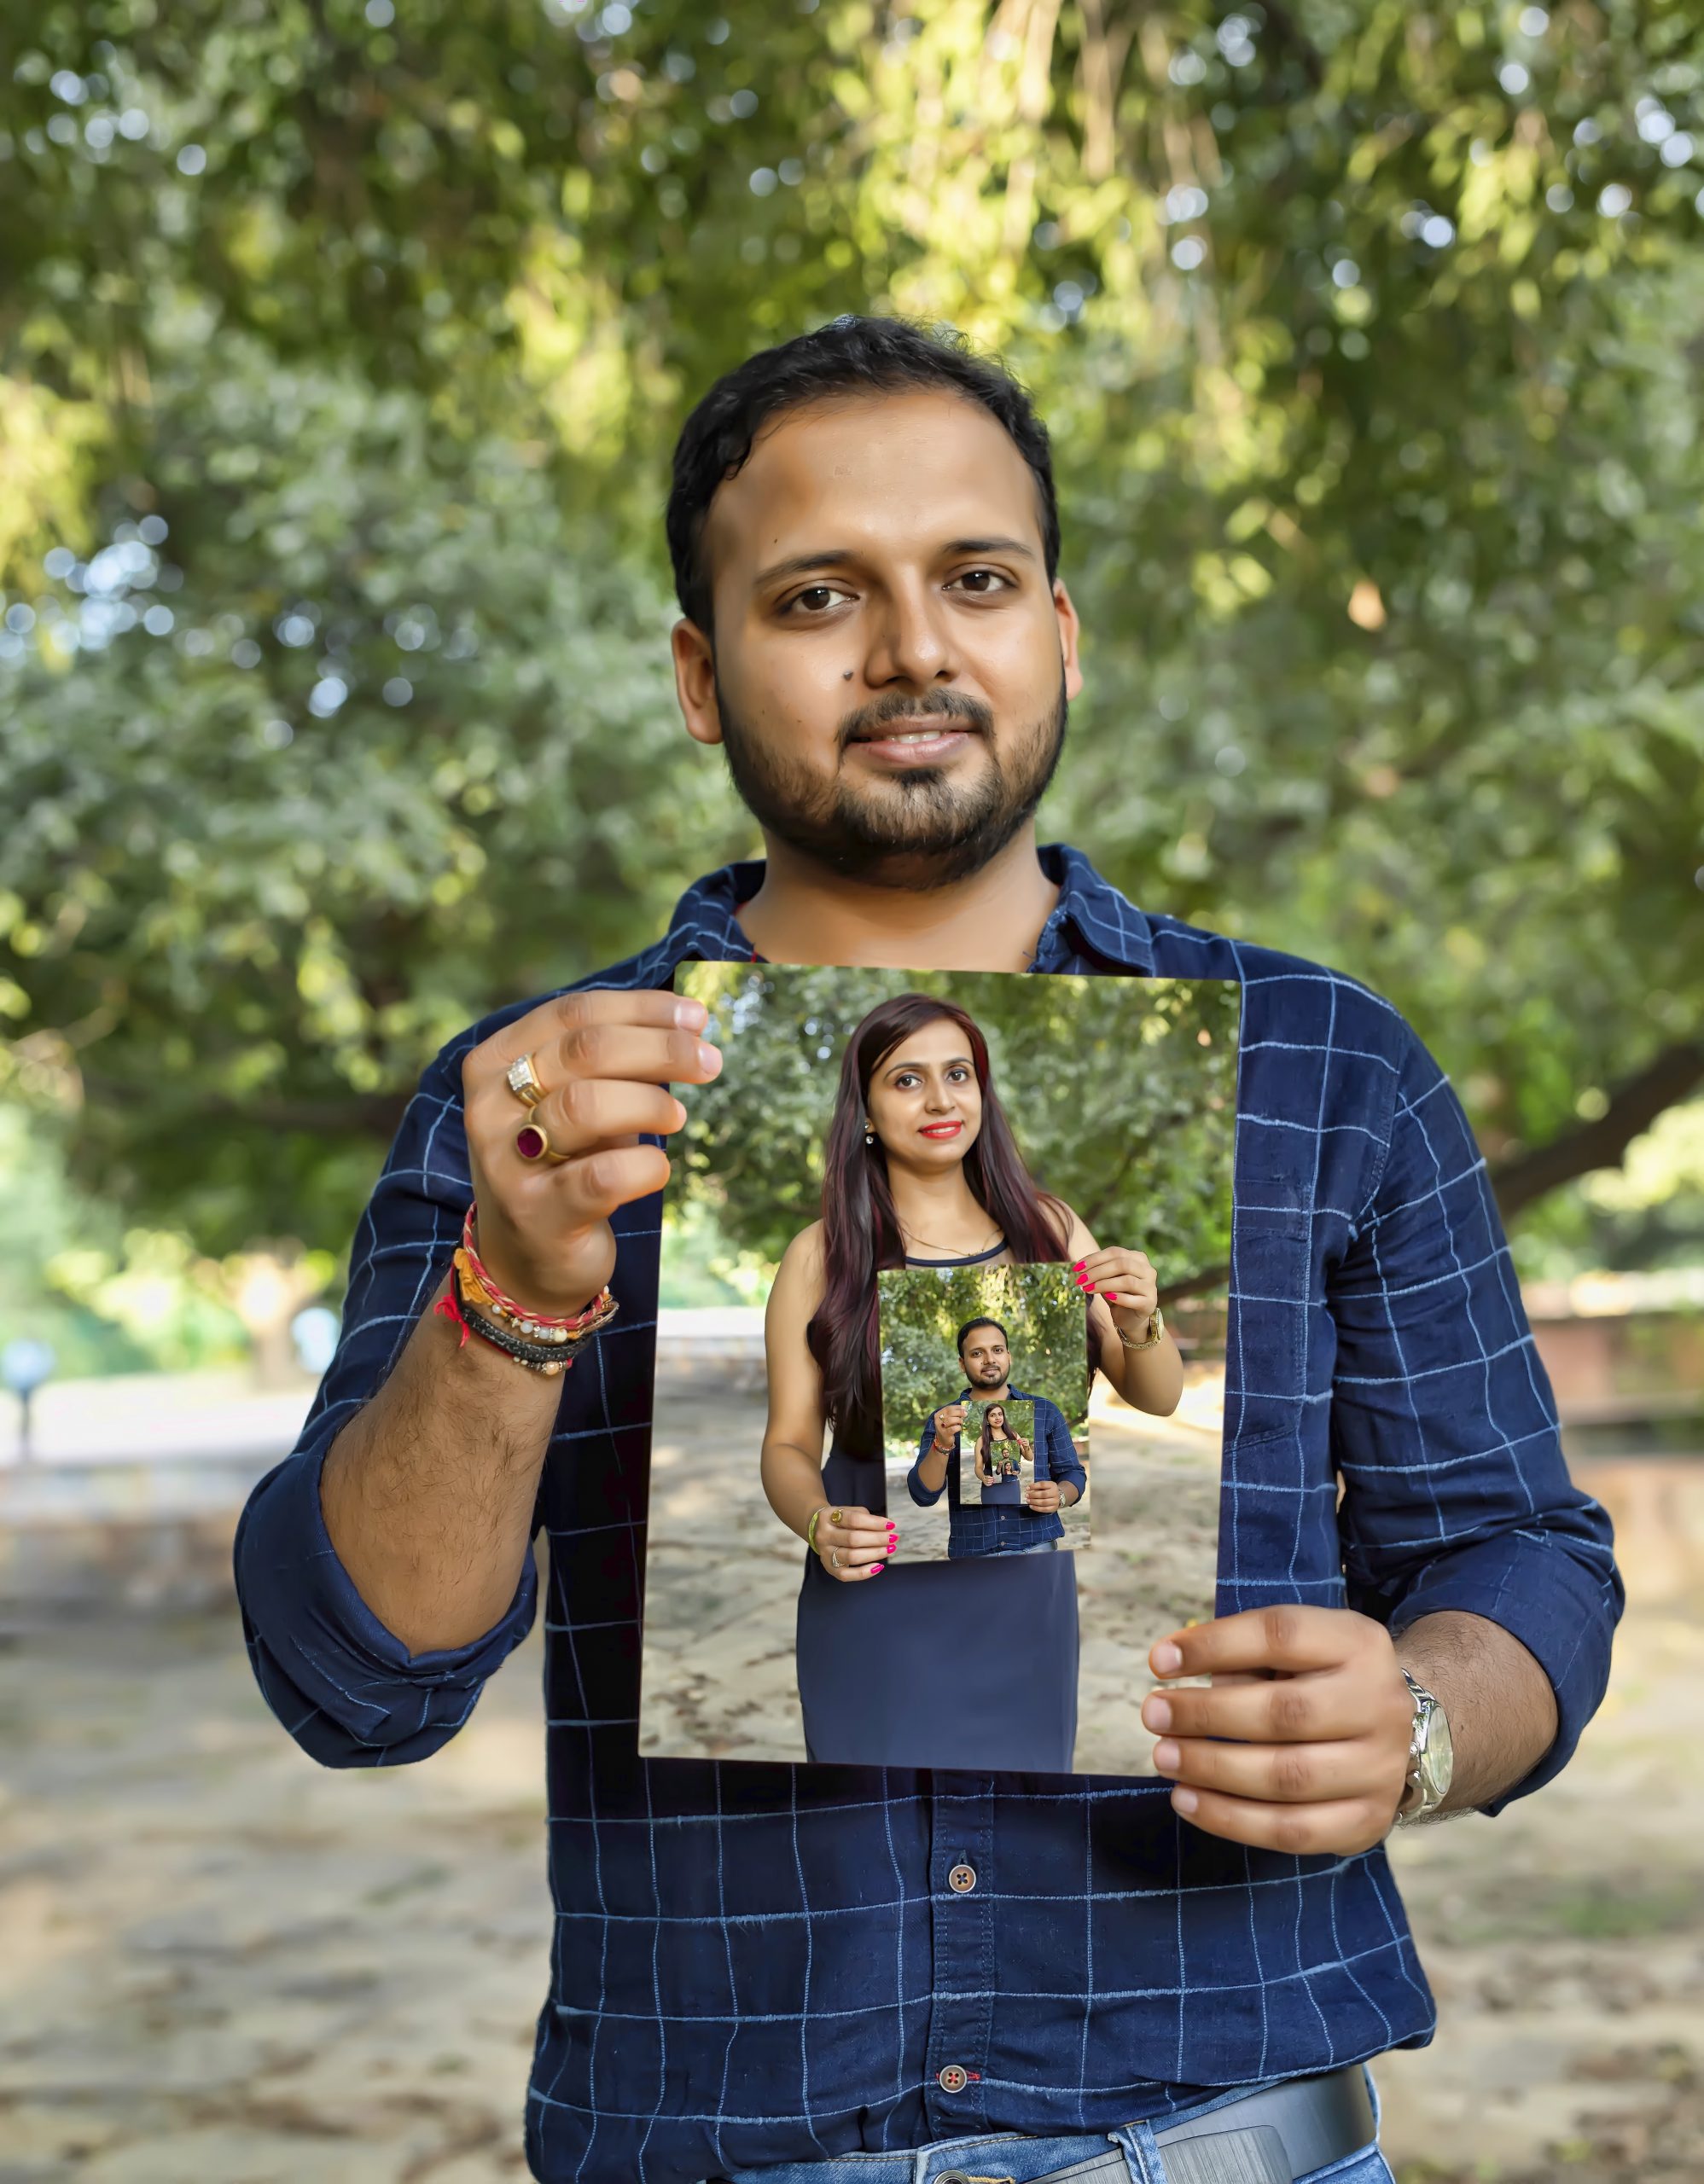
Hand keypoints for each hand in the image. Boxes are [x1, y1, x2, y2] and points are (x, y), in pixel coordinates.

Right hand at [461, 988, 722, 1313]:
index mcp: (495, 1062)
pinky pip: (605, 1175)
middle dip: (660, 1048)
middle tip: (709, 1061)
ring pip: (587, 1104)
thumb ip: (611, 1061)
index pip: (573, 1013)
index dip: (642, 1009)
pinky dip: (647, 1166)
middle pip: (585, 1050)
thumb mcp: (573, 1101)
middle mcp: (489, 1106)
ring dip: (651, 1104)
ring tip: (677, 1118)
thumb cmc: (562, 1164)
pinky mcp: (537, 1213)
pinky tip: (658, 1169)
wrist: (526, 1260)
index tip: (696, 1016)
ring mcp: (507, 1162)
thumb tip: (688, 1023)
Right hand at [810, 1504, 895, 1581]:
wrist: (817, 1530)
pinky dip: (864, 1573)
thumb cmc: (840, 1521)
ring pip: (852, 1557)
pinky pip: (847, 1575)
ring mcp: (825, 1554)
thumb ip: (865, 1517)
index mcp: (828, 1517)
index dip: (874, 1523)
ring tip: (890, 1549)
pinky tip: (878, 1566)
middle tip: (893, 1538)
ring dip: (875, 1554)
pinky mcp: (829, 1568)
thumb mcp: (849, 1511)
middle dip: (877, 1539)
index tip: (891, 1525)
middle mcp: (824, 1536)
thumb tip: (887, 1527)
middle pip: (853, 1539)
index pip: (854, 1519)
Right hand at [931, 1402, 968, 1449]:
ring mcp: (940, 1427)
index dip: (957, 1407)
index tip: (964, 1408)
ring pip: (950, 1420)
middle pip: (950, 1413)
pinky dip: (958, 1427)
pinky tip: (960, 1428)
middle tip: (966, 1414)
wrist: (943, 1441)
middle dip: (959, 1412)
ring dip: (958, 1420)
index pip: (948, 1408)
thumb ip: (953, 1414)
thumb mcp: (948, 1419)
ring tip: (962, 1422)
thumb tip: (963, 1409)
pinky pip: (953, 1428)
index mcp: (938, 1414)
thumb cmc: (947, 1428)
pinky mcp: (944, 1434)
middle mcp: (937, 1420)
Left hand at [1024, 1479, 1061, 1512]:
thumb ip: (1037, 1486)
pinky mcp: (1054, 1508)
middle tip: (1026, 1495)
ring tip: (1028, 1501)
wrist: (1059, 1496)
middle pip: (1043, 1494)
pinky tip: (1031, 1506)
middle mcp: (1055, 1493)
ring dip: (1034, 1502)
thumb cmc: (1048, 1490)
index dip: (1034, 1486)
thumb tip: (1028, 1488)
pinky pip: (1044, 1509)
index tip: (1027, 1488)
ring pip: (1044, 1502)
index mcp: (1052, 1485)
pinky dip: (1036, 1508)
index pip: (1043, 1484)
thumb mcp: (1045, 1485)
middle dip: (1033, 1495)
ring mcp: (1055, 1501)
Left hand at [1073, 1246, 1157, 1334]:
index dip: (1094, 1258)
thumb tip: (1080, 1268)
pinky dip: (1117, 1297)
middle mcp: (1148, 1270)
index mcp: (1138, 1258)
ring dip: (1104, 1284)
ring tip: (1088, 1289)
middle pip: (1121, 1264)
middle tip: (1081, 1280)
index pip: (1115, 1252)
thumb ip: (1099, 1270)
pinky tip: (1107, 1297)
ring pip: (1127, 1281)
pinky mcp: (1149, 1303)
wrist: (1131, 1318)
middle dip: (1097, 1271)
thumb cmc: (1117, 1294)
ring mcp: (1151, 1287)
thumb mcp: (1107, 1279)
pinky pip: (1132, 1299)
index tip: (1077, 1267)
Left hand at [1142, 1607, 1414, 1854]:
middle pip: (1285, 1713)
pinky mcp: (1369, 1821)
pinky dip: (1230, 1820)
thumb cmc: (1320, 1679)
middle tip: (1153, 1714)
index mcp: (1359, 1644)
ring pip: (1287, 1777)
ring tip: (1163, 1757)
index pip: (1281, 1635)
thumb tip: (1174, 1669)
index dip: (1214, 1645)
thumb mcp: (1295, 1649)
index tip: (1158, 1660)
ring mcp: (1381, 1769)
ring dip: (1212, 1769)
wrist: (1396, 1732)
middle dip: (1207, 1715)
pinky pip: (1292, 1831)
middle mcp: (1379, 1705)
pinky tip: (1186, 1801)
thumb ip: (1244, 1657)